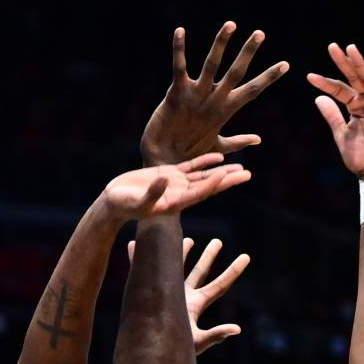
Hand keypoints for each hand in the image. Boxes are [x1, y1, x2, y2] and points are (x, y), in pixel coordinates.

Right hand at [103, 154, 250, 221]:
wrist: (114, 201)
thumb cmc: (123, 205)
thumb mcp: (137, 202)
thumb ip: (151, 194)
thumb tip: (163, 181)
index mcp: (175, 203)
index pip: (199, 192)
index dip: (213, 184)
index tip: (226, 175)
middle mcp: (181, 193)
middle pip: (209, 185)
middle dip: (228, 180)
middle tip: (248, 175)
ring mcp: (177, 184)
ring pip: (205, 176)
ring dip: (222, 172)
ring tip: (241, 168)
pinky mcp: (170, 174)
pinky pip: (192, 167)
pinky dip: (205, 162)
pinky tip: (219, 157)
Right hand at [127, 236, 249, 354]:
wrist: (150, 358)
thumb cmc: (174, 355)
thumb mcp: (197, 343)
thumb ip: (215, 335)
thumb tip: (237, 329)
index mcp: (197, 305)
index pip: (219, 285)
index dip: (233, 271)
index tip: (247, 257)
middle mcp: (185, 297)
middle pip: (200, 272)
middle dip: (209, 256)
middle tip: (218, 241)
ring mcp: (168, 294)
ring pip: (176, 268)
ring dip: (180, 253)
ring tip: (188, 238)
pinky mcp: (149, 294)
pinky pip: (143, 272)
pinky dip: (137, 258)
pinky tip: (133, 245)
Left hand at [141, 22, 288, 165]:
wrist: (163, 163)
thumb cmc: (189, 153)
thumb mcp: (218, 145)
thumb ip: (238, 141)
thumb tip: (258, 140)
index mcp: (225, 110)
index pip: (252, 90)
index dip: (268, 77)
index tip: (286, 64)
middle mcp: (213, 101)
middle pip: (236, 73)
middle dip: (248, 52)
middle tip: (260, 33)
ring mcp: (196, 97)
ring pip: (212, 65)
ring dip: (221, 43)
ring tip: (230, 24)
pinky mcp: (176, 94)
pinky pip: (179, 67)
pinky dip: (179, 49)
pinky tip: (180, 30)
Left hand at [307, 43, 363, 178]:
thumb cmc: (359, 157)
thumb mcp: (341, 133)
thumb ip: (331, 115)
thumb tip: (317, 97)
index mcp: (357, 107)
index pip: (341, 89)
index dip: (326, 82)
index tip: (309, 76)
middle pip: (356, 79)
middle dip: (345, 63)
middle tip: (332, 46)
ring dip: (361, 64)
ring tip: (350, 50)